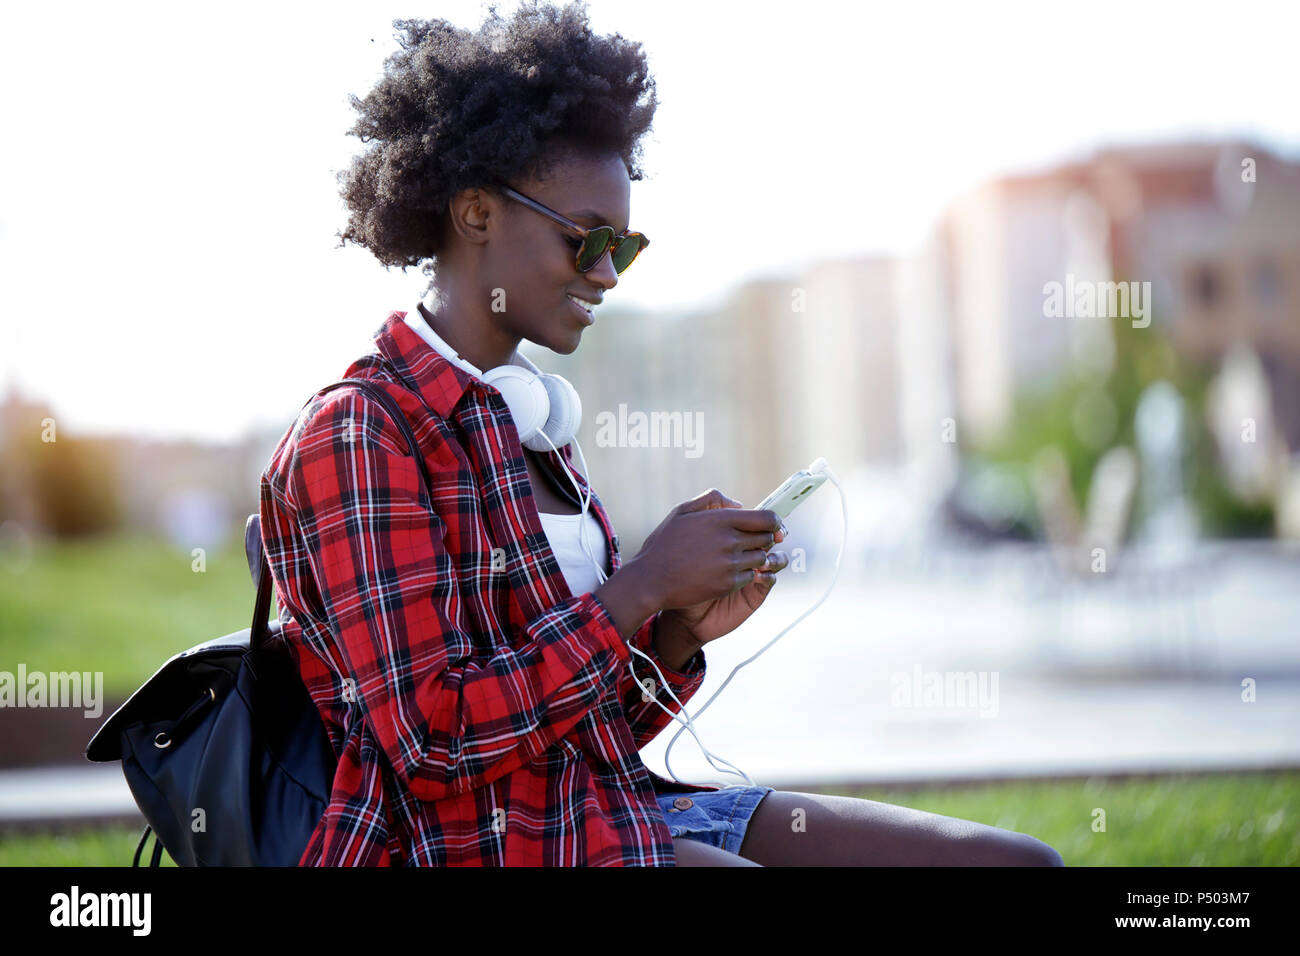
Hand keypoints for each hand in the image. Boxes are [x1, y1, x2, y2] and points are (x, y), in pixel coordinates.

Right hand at [631, 489, 788, 649]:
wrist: (651, 580)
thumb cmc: (664, 544)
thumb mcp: (682, 511)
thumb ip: (712, 499)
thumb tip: (739, 504)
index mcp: (721, 519)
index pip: (767, 518)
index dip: (774, 521)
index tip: (772, 525)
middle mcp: (730, 540)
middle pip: (767, 538)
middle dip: (764, 539)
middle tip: (753, 541)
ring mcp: (730, 564)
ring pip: (761, 559)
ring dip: (754, 557)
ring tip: (737, 557)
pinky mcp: (728, 584)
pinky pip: (750, 577)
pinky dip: (744, 574)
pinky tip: (727, 571)